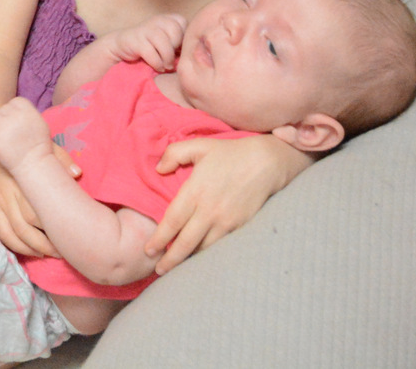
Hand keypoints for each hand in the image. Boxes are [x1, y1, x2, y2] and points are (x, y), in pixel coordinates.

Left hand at [0, 97, 56, 176]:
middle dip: (2, 120)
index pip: (13, 102)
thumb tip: (14, 110)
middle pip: (0, 110)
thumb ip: (27, 113)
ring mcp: (2, 127)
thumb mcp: (40, 123)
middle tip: (6, 133)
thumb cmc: (40, 147)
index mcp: (26, 110)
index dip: (13, 112)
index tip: (15, 122)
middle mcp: (14, 116)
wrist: (35, 165)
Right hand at [0, 151, 59, 258]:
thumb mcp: (40, 147)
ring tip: (42, 254)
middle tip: (59, 253)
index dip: (51, 230)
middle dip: (42, 246)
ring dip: (26, 249)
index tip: (66, 236)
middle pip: (23, 230)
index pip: (36, 214)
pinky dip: (9, 244)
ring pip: (8, 235)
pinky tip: (23, 248)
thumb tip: (77, 174)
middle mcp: (5, 196)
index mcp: (20, 183)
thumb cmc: (18, 149)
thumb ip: (59, 158)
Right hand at [111, 14, 185, 70]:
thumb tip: (197, 54)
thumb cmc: (153, 46)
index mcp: (170, 19)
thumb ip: (182, 44)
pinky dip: (157, 63)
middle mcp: (158, 20)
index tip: (179, 51)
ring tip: (166, 66)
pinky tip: (157, 66)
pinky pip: (151, 53)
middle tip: (172, 60)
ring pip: (163, 43)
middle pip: (175, 33)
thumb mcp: (170, 42)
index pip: (185, 26)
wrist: (125, 45)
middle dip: (175, 49)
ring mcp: (146, 28)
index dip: (184, 41)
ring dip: (166, 58)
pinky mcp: (136, 39)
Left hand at [144, 135, 307, 272]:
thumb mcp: (198, 145)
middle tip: (158, 270)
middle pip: (186, 243)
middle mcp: (209, 211)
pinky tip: (200, 258)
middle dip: (170, 259)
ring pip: (204, 249)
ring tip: (176, 268)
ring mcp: (226, 221)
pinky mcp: (240, 227)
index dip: (159, 238)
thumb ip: (174, 153)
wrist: (266, 163)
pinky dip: (209, 254)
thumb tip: (159, 169)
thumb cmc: (229, 153)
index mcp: (195, 191)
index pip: (172, 221)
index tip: (149, 250)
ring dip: (189, 260)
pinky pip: (221, 246)